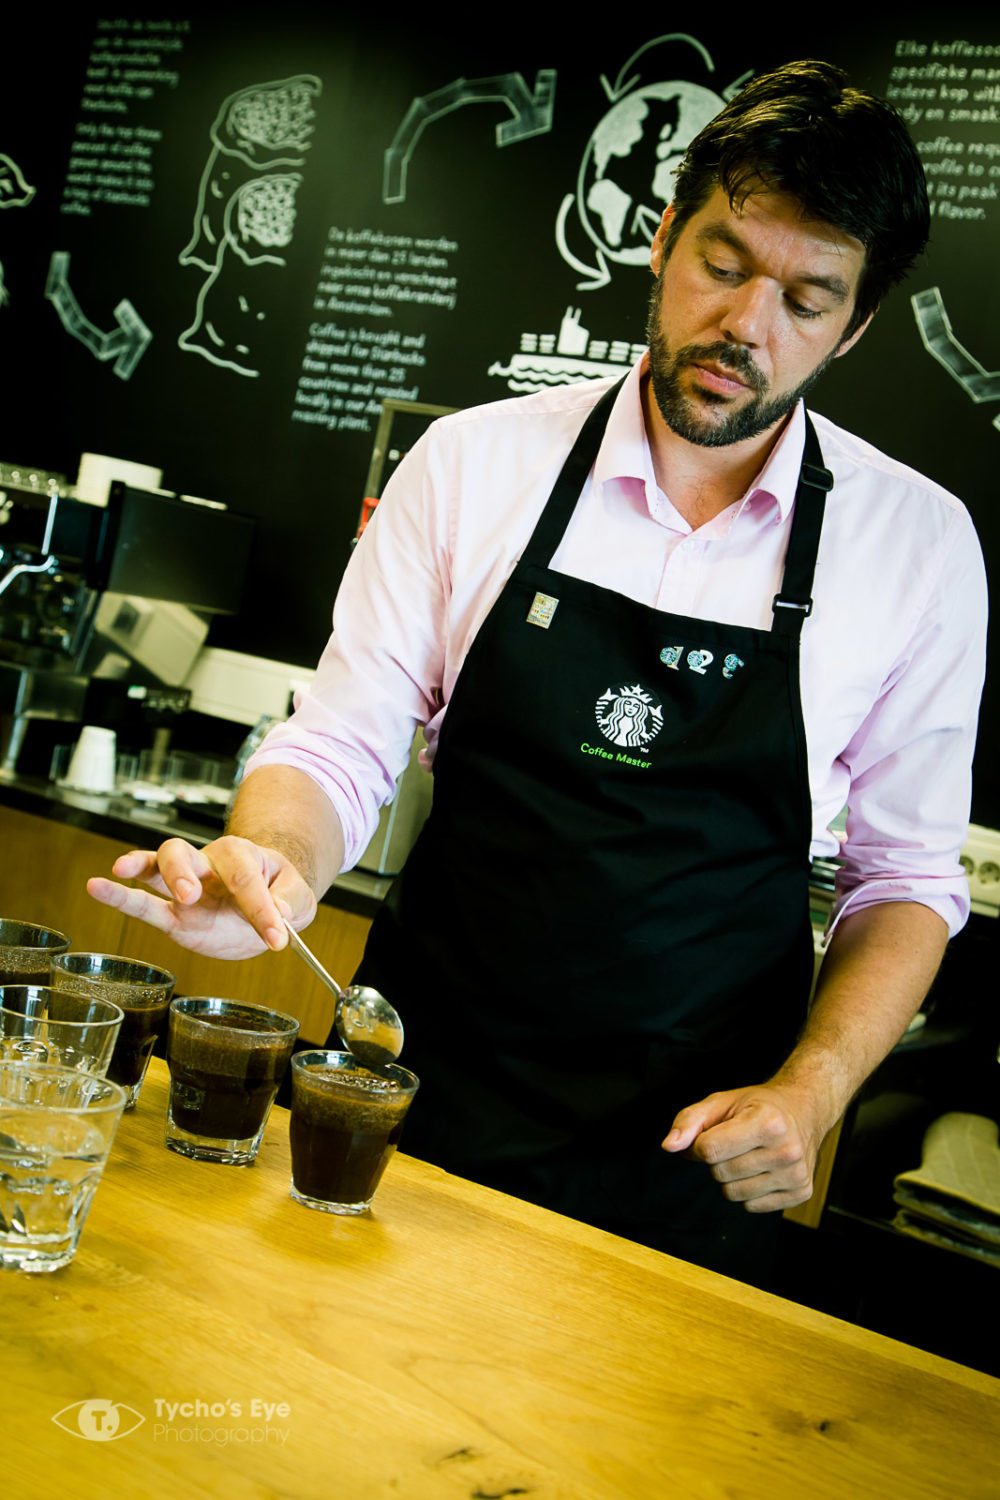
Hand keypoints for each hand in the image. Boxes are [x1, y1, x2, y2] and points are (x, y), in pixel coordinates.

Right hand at [86, 835, 316, 960]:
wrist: (270, 905)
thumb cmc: (282, 892)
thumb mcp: (298, 895)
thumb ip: (290, 901)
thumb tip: (277, 914)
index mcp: (242, 856)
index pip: (245, 877)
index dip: (261, 908)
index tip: (277, 937)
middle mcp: (207, 866)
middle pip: (182, 853)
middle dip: (181, 872)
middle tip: (190, 896)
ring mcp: (186, 889)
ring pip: (156, 869)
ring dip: (142, 869)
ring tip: (123, 869)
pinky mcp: (174, 916)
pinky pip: (143, 904)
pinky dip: (120, 896)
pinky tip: (98, 887)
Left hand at [661, 1083, 829, 1212]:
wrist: (804, 1110)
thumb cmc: (758, 1106)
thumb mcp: (721, 1102)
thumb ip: (690, 1121)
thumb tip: (669, 1146)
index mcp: (767, 1123)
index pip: (709, 1150)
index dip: (701, 1144)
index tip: (714, 1133)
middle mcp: (786, 1151)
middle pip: (720, 1173)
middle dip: (718, 1160)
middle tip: (736, 1142)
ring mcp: (796, 1174)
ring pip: (733, 1194)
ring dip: (732, 1178)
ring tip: (750, 1155)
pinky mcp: (801, 1193)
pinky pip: (752, 1206)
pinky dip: (750, 1191)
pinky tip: (764, 1169)